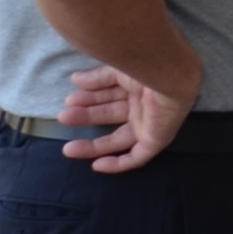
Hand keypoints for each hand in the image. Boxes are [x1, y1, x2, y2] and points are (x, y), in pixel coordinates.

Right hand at [56, 64, 191, 171]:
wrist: (169, 76)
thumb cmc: (145, 68)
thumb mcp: (118, 71)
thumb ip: (97, 78)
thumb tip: (74, 80)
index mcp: (137, 85)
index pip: (110, 94)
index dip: (91, 97)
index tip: (70, 99)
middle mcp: (144, 104)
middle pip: (110, 115)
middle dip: (86, 116)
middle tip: (63, 116)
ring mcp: (150, 123)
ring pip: (118, 138)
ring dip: (93, 143)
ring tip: (68, 146)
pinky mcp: (157, 139)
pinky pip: (138, 157)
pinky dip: (119, 163)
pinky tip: (97, 165)